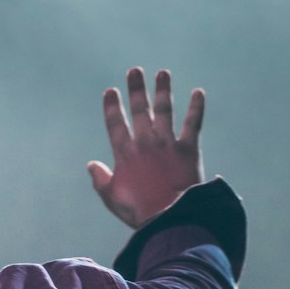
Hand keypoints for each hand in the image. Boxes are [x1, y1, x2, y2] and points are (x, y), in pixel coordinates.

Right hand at [87, 67, 204, 228]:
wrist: (170, 217)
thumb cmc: (139, 210)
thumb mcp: (112, 197)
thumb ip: (100, 179)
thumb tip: (91, 165)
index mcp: (125, 154)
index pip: (115, 124)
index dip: (112, 106)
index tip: (111, 91)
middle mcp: (145, 142)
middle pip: (140, 110)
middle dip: (137, 89)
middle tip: (135, 71)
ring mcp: (167, 143)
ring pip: (164, 110)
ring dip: (163, 90)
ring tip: (163, 73)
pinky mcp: (188, 149)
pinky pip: (193, 123)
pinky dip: (196, 107)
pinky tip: (198, 93)